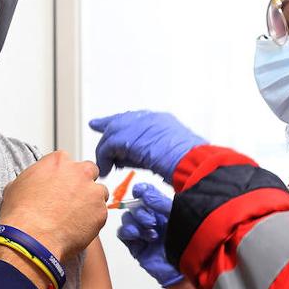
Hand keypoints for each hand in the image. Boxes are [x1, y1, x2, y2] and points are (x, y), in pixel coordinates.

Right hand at [0, 151, 108, 262]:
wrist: (31, 238)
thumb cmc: (22, 214)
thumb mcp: (16, 186)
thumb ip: (31, 179)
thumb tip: (31, 184)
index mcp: (59, 161)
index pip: (67, 163)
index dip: (64, 176)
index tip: (60, 187)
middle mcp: (79, 172)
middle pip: (89, 172)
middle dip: (83, 184)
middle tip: (72, 200)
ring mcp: (93, 191)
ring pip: (99, 193)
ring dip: (91, 202)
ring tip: (75, 217)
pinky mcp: (101, 212)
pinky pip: (101, 214)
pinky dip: (93, 221)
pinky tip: (77, 229)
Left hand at [89, 111, 205, 180]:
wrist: (193, 163)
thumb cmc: (188, 165)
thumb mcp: (169, 155)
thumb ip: (148, 153)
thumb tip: (131, 160)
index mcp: (162, 121)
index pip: (135, 119)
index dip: (122, 123)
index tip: (110, 125)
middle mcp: (150, 119)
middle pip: (121, 120)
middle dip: (107, 125)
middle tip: (95, 126)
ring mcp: (139, 125)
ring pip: (113, 131)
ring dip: (106, 150)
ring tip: (104, 166)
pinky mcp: (129, 136)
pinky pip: (109, 145)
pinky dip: (105, 158)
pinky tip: (107, 170)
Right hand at [116, 184, 183, 287]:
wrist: (186, 270)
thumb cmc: (187, 243)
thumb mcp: (177, 216)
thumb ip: (161, 203)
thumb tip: (146, 193)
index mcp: (162, 210)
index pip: (146, 194)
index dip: (141, 190)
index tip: (139, 191)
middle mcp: (152, 219)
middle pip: (135, 206)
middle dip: (141, 210)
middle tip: (152, 220)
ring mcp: (143, 232)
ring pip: (128, 218)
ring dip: (136, 221)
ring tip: (151, 230)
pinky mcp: (135, 245)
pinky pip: (123, 233)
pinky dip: (128, 231)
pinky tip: (142, 236)